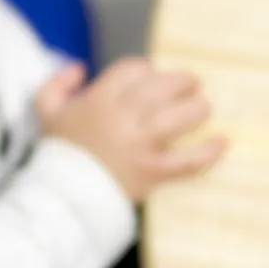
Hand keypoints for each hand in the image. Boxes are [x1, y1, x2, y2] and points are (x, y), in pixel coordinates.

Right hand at [35, 58, 226, 201]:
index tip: (150, 82)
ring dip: (198, 109)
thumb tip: (81, 68)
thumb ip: (57, 82)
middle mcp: (124, 116)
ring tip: (202, 109)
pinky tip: (222, 142)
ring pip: (182, 117)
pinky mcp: (154, 172)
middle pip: (166, 86)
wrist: (63, 198)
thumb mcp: (46, 112)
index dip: (148, 72)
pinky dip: (209, 152)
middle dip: (184, 83)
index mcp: (101, 98)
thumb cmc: (60, 153)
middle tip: (191, 87)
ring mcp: (141, 144)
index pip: (136, 69)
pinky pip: (189, 160)